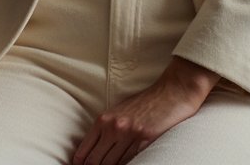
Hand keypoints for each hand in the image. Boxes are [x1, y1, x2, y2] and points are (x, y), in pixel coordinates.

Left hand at [71, 57, 218, 164]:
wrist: (170, 92)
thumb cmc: (145, 102)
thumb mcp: (119, 111)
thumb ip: (105, 129)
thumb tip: (94, 150)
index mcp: (103, 119)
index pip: (84, 151)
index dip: (80, 164)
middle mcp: (113, 127)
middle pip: (94, 162)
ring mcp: (128, 134)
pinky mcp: (144, 140)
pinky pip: (129, 162)